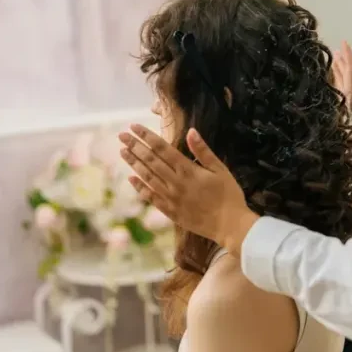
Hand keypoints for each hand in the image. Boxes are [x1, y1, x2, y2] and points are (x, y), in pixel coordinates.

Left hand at [118, 125, 259, 253]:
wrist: (230, 226)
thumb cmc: (229, 196)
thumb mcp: (221, 170)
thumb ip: (203, 151)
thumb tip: (191, 131)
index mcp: (188, 170)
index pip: (162, 149)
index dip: (146, 136)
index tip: (134, 126)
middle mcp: (176, 183)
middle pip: (151, 161)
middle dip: (135, 146)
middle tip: (122, 135)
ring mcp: (171, 198)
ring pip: (148, 177)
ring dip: (134, 163)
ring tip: (122, 152)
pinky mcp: (170, 211)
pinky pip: (151, 197)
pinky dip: (140, 187)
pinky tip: (131, 179)